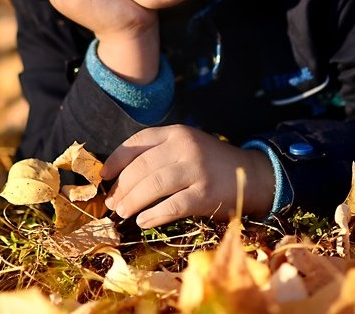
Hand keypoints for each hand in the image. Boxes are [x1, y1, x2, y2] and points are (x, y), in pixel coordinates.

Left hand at [101, 125, 275, 227]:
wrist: (250, 174)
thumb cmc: (209, 163)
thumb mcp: (186, 146)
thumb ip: (158, 153)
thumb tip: (118, 176)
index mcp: (176, 133)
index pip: (137, 143)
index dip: (116, 160)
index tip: (104, 176)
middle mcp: (185, 148)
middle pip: (141, 167)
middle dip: (121, 187)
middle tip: (112, 202)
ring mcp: (196, 170)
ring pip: (153, 185)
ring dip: (132, 201)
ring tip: (123, 212)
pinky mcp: (205, 194)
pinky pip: (172, 206)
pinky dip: (153, 215)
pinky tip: (143, 221)